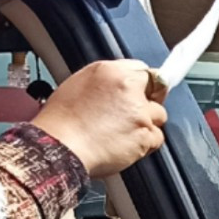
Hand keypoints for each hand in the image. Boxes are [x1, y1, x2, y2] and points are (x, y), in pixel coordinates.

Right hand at [32, 60, 167, 177]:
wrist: (59, 147)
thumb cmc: (60, 123)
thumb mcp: (77, 87)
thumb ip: (105, 83)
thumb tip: (116, 89)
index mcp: (109, 71)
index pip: (141, 70)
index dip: (141, 84)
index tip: (144, 91)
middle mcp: (127, 87)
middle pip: (156, 90)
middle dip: (147, 103)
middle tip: (131, 116)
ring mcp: (139, 111)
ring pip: (158, 115)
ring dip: (146, 125)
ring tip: (122, 134)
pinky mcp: (146, 134)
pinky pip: (157, 138)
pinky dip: (146, 145)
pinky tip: (126, 147)